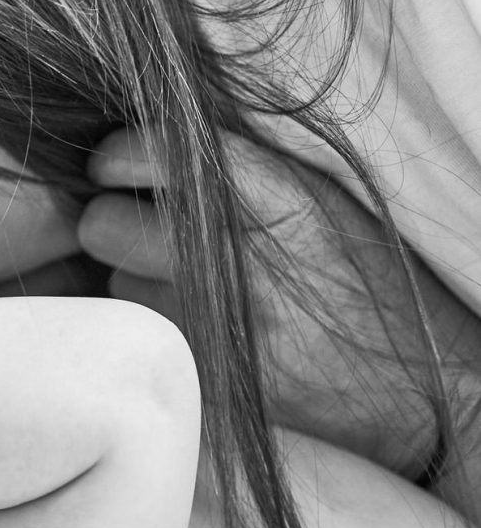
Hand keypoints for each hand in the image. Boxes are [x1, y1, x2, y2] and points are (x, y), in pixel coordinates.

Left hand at [77, 126, 480, 480]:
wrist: (425, 388)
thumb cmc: (365, 277)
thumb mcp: (319, 194)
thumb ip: (232, 163)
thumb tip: (134, 139)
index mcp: (273, 195)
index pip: (137, 153)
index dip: (116, 158)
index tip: (116, 167)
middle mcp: (233, 258)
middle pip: (101, 225)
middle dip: (117, 225)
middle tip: (152, 234)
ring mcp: (211, 326)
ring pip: (114, 283)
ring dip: (137, 282)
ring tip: (196, 289)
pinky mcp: (200, 379)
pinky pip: (139, 336)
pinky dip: (155, 329)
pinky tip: (204, 328)